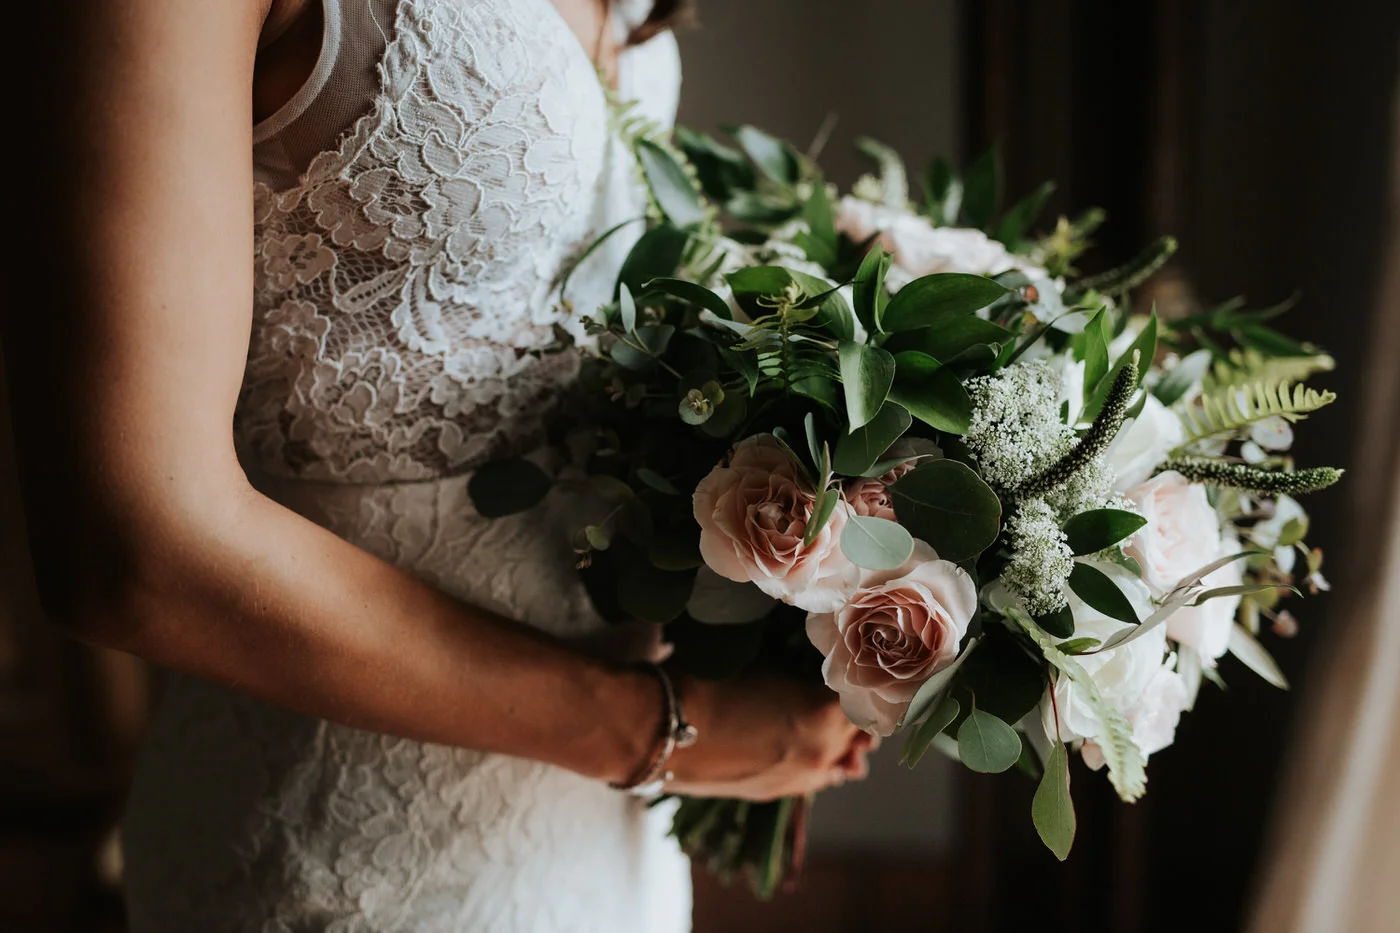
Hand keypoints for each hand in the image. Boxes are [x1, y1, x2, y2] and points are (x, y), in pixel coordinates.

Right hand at [663, 673, 875, 800]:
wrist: (654, 729)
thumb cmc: (706, 680)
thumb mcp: (763, 662)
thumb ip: (801, 672)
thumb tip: (819, 676)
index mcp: (825, 714)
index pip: (864, 693)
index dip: (858, 675)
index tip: (853, 662)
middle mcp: (822, 752)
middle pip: (857, 730)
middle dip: (851, 710)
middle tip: (841, 687)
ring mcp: (798, 779)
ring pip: (838, 761)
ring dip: (838, 741)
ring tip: (828, 722)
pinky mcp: (772, 793)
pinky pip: (811, 778)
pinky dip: (815, 761)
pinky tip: (803, 747)